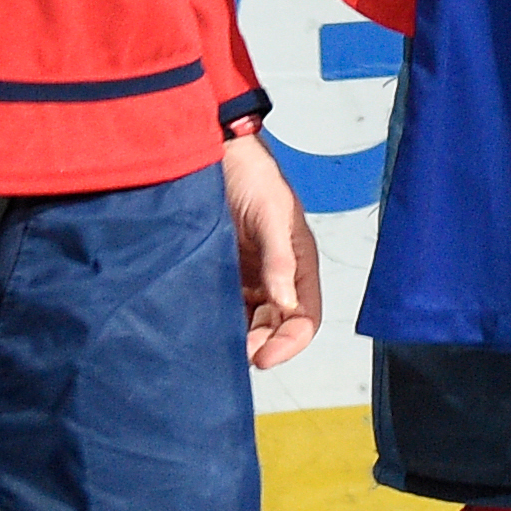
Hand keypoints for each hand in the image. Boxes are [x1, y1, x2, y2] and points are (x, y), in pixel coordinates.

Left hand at [220, 132, 320, 369]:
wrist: (212, 153)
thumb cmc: (252, 173)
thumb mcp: (270, 213)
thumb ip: (279, 258)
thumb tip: (285, 301)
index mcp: (299, 263)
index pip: (305, 316)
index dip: (289, 342)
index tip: (264, 358)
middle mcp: (276, 275)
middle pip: (278, 326)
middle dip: (262, 345)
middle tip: (237, 355)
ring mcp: (248, 276)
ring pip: (251, 322)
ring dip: (240, 338)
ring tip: (219, 346)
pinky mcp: (221, 273)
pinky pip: (225, 307)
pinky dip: (219, 322)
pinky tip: (205, 327)